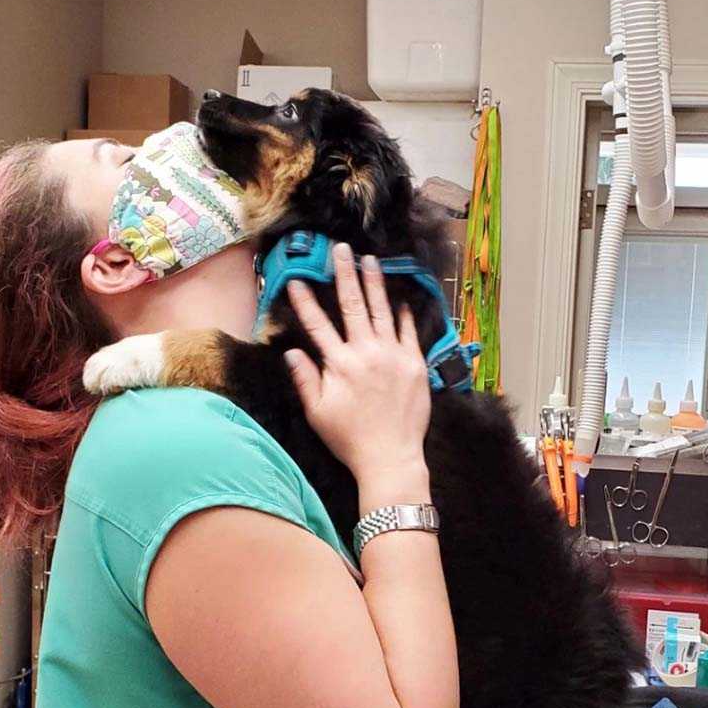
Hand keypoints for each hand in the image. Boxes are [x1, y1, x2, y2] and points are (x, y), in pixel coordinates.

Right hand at [284, 243, 430, 480]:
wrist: (390, 457)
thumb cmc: (350, 439)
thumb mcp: (318, 413)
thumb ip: (305, 380)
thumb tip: (292, 352)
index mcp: (339, 365)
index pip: (317, 326)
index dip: (305, 302)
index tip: (298, 280)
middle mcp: (365, 353)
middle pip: (352, 306)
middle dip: (344, 275)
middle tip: (341, 250)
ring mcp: (393, 355)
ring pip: (382, 310)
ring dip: (374, 283)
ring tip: (370, 260)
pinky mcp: (415, 363)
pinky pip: (408, 330)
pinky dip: (403, 312)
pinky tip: (400, 297)